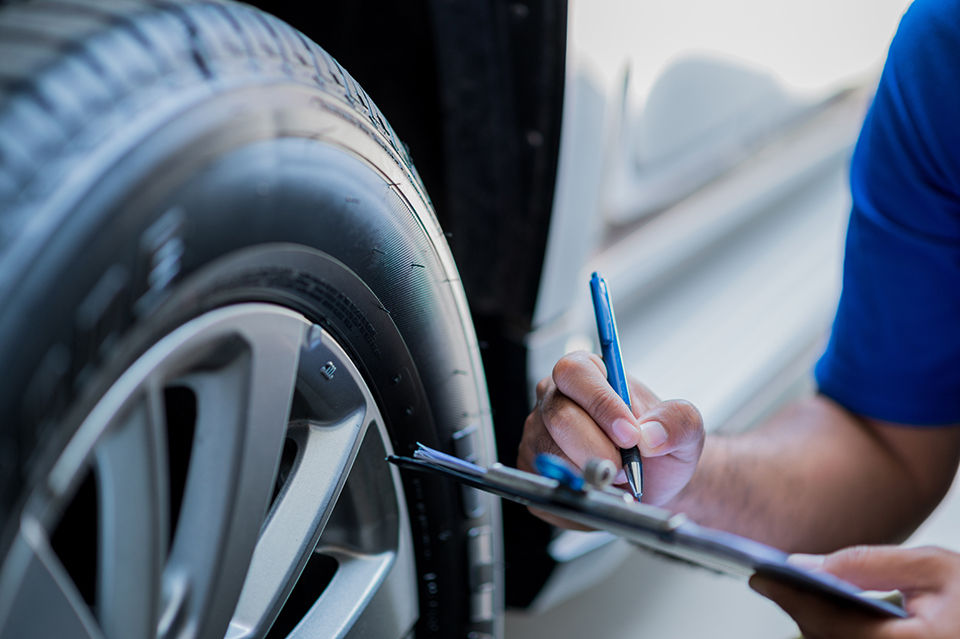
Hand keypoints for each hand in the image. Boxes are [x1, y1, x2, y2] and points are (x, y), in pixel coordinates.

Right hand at [518, 351, 703, 523]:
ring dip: (589, 475)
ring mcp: (537, 434)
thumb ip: (677, 421)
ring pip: (550, 456)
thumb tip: (651, 434)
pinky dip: (580, 496)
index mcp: (588, 373)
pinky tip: (600, 492)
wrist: (652, 481)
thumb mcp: (685, 427)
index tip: (630, 435)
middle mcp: (555, 399)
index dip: (600, 403)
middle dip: (597, 449)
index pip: (575, 372)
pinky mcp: (532, 469)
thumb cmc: (660, 444)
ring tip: (616, 478)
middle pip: (559, 417)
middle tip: (625, 467)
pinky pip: (547, 486)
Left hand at [749, 545, 959, 638]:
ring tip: (796, 595)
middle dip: (800, 613)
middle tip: (771, 581)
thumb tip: (808, 564)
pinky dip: (839, 636)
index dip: (791, 599)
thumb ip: (869, 564)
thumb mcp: (934, 568)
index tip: (759, 576)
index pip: (832, 626)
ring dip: (817, 627)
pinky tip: (828, 617)